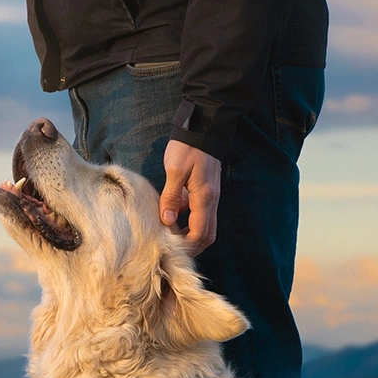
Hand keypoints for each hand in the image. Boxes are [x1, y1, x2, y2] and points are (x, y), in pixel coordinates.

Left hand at [159, 139, 220, 254]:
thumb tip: (167, 221)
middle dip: (191, 246)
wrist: (203, 128)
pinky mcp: (204, 191)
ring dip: (189, 234)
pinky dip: (187, 220)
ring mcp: (209, 196)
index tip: (170, 250)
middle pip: (206, 234)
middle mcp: (210, 200)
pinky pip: (198, 212)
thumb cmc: (188, 148)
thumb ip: (171, 197)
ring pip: (203, 224)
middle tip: (171, 250)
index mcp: (204, 198)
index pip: (200, 233)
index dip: (187, 246)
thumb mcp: (175, 171)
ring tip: (168, 236)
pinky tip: (170, 216)